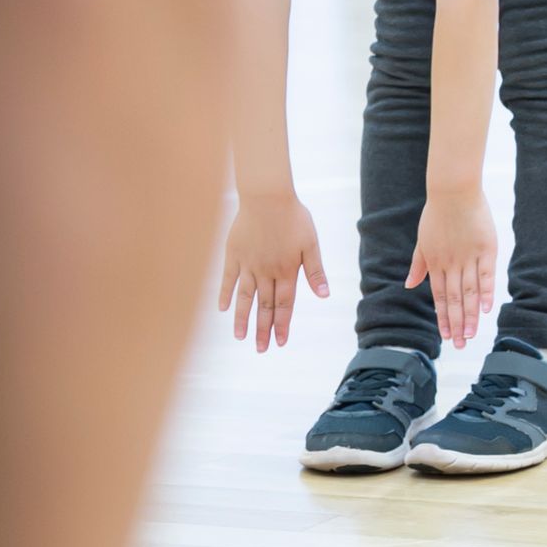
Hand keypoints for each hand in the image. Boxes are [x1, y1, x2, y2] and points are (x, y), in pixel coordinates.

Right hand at [215, 188, 325, 352]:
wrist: (267, 196)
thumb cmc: (293, 217)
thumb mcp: (310, 243)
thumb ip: (315, 271)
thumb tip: (324, 295)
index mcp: (286, 271)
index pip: (284, 304)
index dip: (283, 324)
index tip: (280, 341)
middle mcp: (266, 272)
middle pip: (265, 306)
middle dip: (263, 329)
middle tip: (261, 349)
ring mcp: (247, 265)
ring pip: (244, 298)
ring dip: (243, 318)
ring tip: (241, 337)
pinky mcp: (233, 255)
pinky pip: (227, 279)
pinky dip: (224, 294)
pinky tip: (222, 309)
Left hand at [409, 185, 500, 347]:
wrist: (453, 190)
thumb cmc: (437, 214)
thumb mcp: (422, 240)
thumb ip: (419, 264)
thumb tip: (410, 285)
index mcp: (435, 263)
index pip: (440, 297)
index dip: (443, 318)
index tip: (446, 336)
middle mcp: (451, 264)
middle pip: (454, 300)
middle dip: (457, 324)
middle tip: (460, 344)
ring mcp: (469, 257)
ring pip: (469, 292)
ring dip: (470, 315)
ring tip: (471, 335)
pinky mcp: (486, 248)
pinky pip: (486, 275)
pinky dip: (485, 292)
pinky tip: (486, 309)